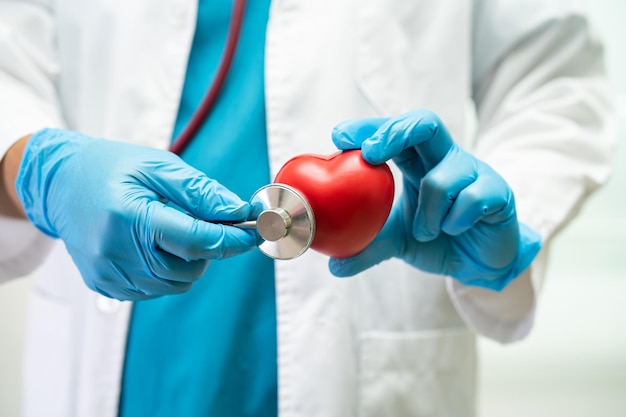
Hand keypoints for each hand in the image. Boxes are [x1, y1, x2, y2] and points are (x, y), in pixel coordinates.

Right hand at [16, 128, 256, 299]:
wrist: (59, 184)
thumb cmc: (109, 168)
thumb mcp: (158, 166)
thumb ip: (200, 191)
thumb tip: (238, 211)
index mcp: (127, 217)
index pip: (196, 240)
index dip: (232, 239)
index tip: (255, 232)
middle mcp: (114, 252)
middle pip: (190, 266)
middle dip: (210, 246)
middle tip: (206, 221)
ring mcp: (108, 274)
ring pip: (177, 283)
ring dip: (190, 259)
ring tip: (171, 228)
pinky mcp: (105, 285)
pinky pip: (157, 289)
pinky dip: (169, 270)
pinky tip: (154, 244)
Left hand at [329, 110, 540, 290]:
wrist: (481, 266)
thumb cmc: (438, 240)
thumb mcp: (397, 242)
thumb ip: (368, 248)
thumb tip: (334, 265)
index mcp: (419, 162)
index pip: (395, 131)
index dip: (370, 128)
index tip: (339, 136)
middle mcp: (445, 159)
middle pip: (425, 124)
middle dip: (394, 133)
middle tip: (370, 153)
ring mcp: (474, 172)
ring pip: (442, 179)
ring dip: (427, 212)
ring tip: (428, 231)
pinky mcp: (497, 191)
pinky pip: (470, 200)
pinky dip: (454, 221)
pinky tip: (455, 230)